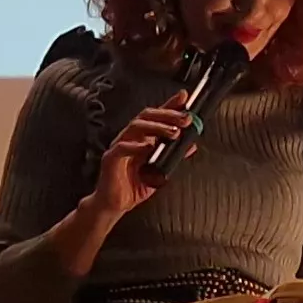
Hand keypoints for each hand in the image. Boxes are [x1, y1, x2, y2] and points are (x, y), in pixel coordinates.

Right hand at [89, 90, 197, 217]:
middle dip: (168, 114)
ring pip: (136, 126)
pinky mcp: (111, 159)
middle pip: (147, 116)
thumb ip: (173, 156)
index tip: (185, 98)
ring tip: (173, 132)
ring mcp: (119, 146)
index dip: (170, 105)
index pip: (156, 116)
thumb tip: (191, 145)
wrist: (114, 204)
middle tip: (185, 119)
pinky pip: (122, 147)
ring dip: (157, 127)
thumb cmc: (133, 185)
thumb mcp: (160, 170)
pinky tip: (148, 146)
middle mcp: (130, 138)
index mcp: (141, 138)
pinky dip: (136, 145)